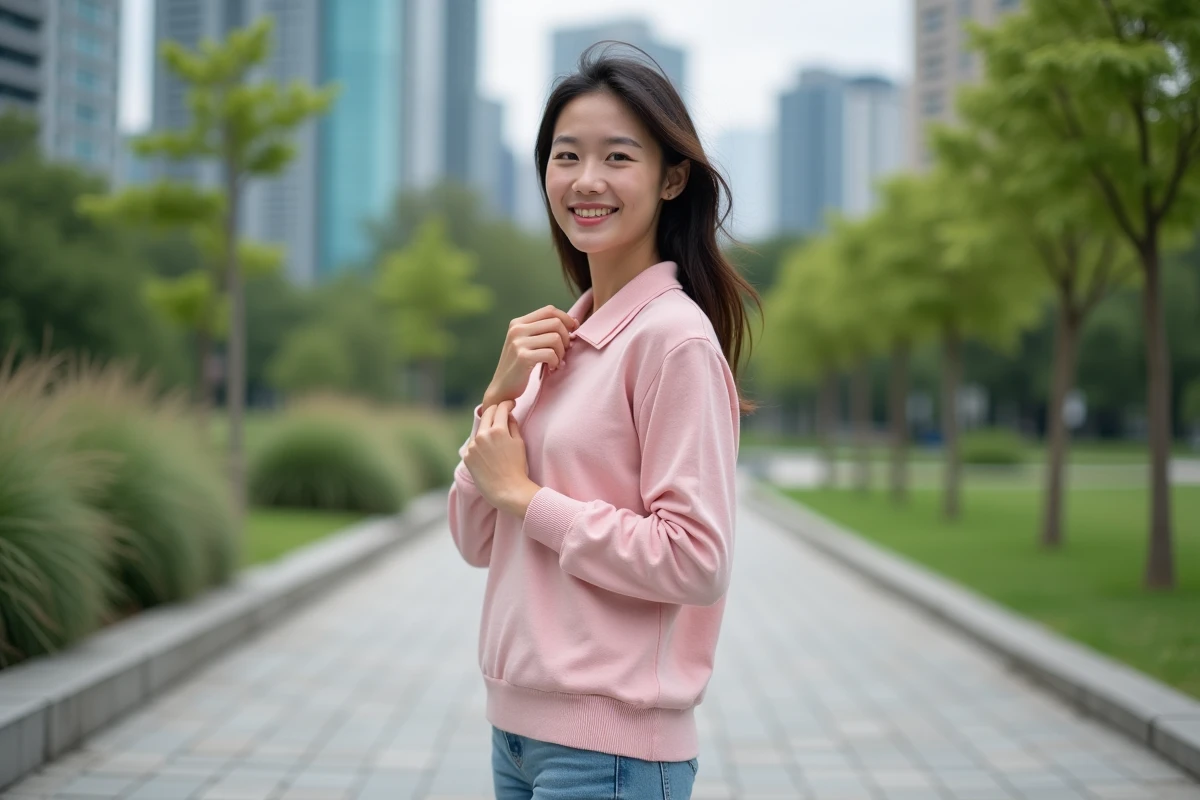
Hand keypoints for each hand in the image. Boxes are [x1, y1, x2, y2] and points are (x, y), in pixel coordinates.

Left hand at [464, 401, 539, 517]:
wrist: (507, 491)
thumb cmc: (517, 468)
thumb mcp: (519, 444)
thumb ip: (512, 426)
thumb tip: (508, 416)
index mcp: (497, 430)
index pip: (500, 409)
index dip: (507, 404)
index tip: (510, 404)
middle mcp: (482, 435)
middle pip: (487, 414)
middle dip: (495, 410)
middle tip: (502, 411)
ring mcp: (472, 446)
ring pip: (479, 429)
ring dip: (487, 427)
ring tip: (496, 432)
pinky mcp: (467, 457)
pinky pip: (474, 444)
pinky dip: (480, 442)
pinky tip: (488, 449)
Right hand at [483, 305, 577, 406]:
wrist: (502, 388)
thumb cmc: (520, 366)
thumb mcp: (527, 343)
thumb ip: (544, 331)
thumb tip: (574, 322)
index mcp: (518, 323)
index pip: (549, 310)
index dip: (566, 319)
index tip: (573, 331)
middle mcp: (517, 329)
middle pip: (555, 323)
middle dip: (566, 338)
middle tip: (563, 352)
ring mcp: (518, 343)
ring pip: (555, 338)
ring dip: (561, 352)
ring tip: (556, 362)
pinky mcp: (522, 357)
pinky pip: (551, 354)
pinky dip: (556, 362)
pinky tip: (551, 368)